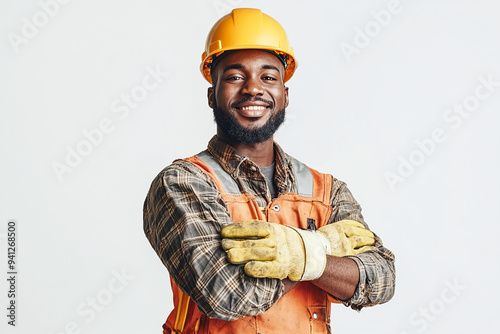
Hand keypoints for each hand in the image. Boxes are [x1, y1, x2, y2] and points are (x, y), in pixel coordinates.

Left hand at [221, 219, 374, 280]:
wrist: (313, 254)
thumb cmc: (286, 244)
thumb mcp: (275, 233)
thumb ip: (258, 234)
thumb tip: (233, 233)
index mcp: (273, 229)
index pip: (253, 226)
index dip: (237, 228)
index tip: (223, 231)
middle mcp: (276, 240)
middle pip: (252, 240)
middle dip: (235, 242)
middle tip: (222, 244)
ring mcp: (280, 254)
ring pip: (259, 253)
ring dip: (242, 254)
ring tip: (228, 255)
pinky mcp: (283, 268)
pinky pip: (269, 269)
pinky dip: (258, 269)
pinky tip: (246, 269)